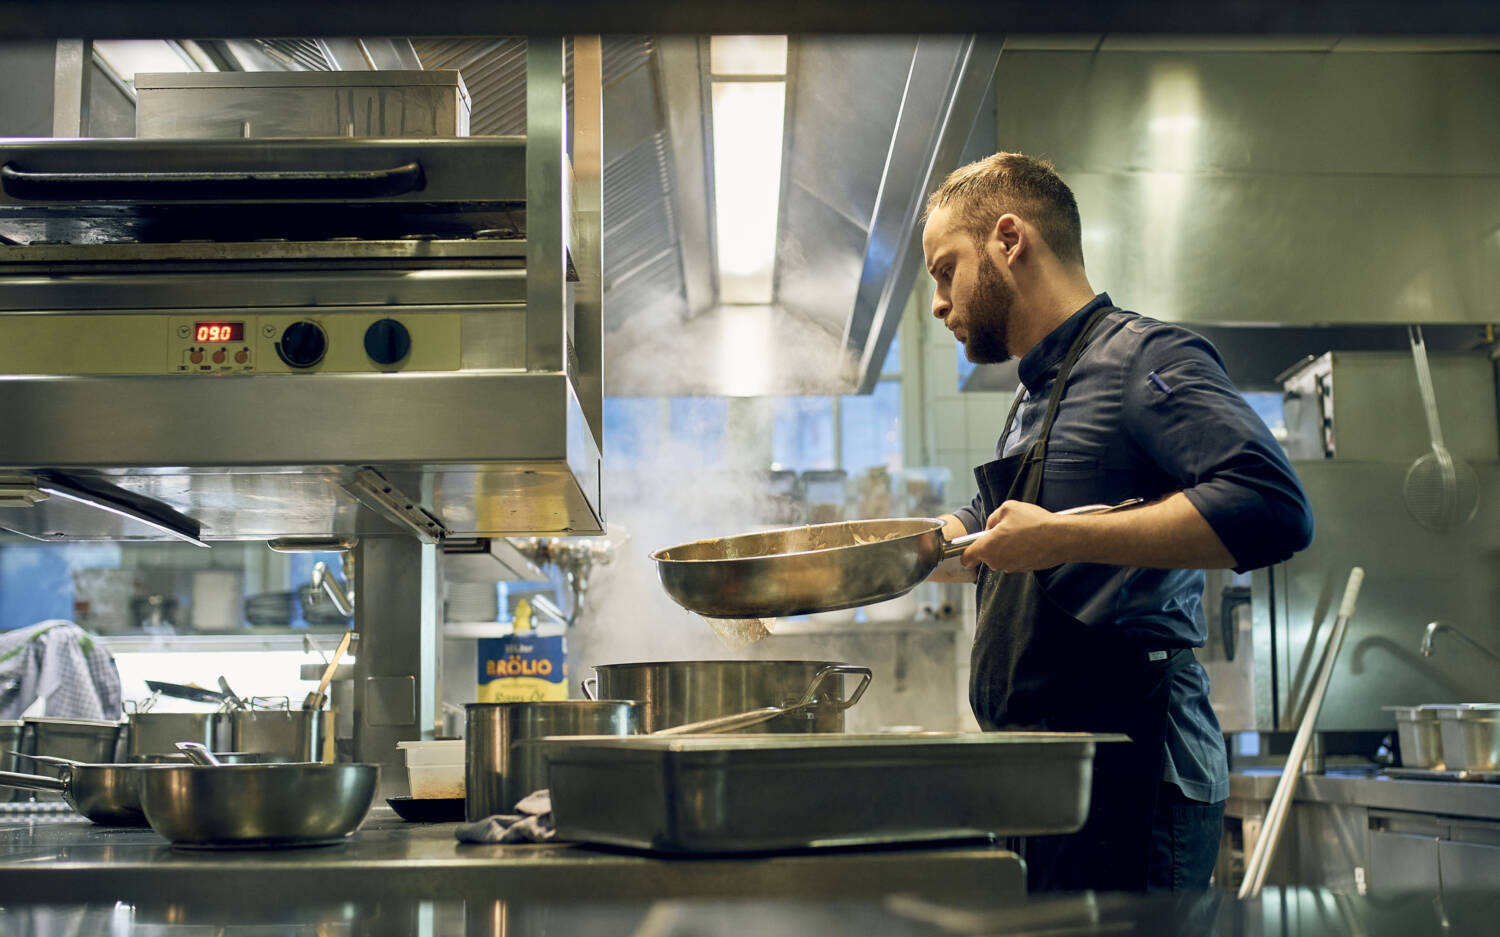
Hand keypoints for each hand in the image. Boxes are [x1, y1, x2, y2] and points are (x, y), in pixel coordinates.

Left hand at [959, 500, 1073, 572]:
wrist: (1060, 538)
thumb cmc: (1033, 523)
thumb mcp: (1007, 508)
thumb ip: (993, 517)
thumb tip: (991, 526)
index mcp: (987, 548)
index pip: (967, 557)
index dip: (965, 552)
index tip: (968, 547)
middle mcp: (997, 562)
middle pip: (987, 554)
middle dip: (993, 543)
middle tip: (1007, 528)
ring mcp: (1011, 567)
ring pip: (1002, 556)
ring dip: (1007, 547)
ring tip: (1022, 533)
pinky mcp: (1024, 569)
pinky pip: (1015, 559)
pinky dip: (1019, 551)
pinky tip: (1031, 540)